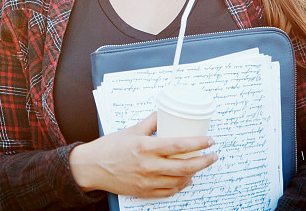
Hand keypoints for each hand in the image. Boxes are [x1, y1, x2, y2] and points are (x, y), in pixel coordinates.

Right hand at [69, 112, 217, 198]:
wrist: (92, 167)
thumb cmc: (109, 147)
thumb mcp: (131, 130)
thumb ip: (150, 122)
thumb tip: (165, 113)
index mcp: (146, 147)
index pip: (180, 146)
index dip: (199, 143)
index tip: (210, 141)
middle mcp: (148, 166)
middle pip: (185, 166)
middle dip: (204, 161)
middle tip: (213, 156)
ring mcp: (147, 181)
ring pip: (180, 181)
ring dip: (194, 173)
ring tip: (200, 165)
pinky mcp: (144, 192)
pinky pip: (169, 192)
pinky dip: (181, 186)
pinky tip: (185, 179)